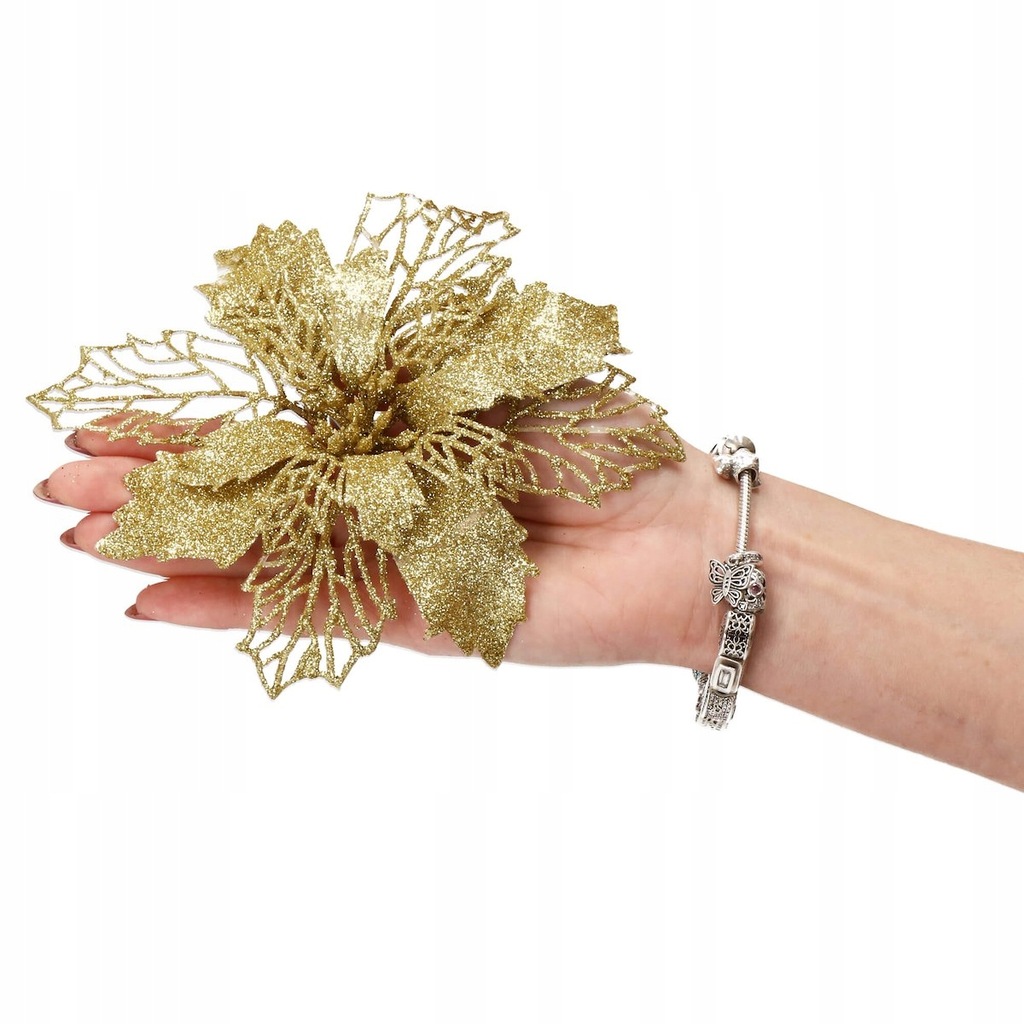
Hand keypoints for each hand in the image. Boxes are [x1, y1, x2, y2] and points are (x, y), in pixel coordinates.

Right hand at [38, 427, 719, 670]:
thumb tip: (314, 388)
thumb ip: (405, 390)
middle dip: (156, 484)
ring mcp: (389, 560)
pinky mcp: (410, 617)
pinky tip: (150, 602)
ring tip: (79, 536)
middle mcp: (383, 499)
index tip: (111, 417)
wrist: (680, 530)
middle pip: (251, 491)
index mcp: (399, 435)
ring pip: (260, 553)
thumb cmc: (610, 440)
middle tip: (59, 481)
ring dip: (167, 544)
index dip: (194, 426)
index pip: (278, 428)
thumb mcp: (497, 380)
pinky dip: (229, 608)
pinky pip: (307, 612)